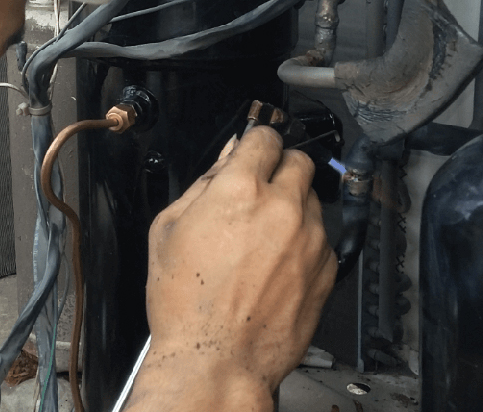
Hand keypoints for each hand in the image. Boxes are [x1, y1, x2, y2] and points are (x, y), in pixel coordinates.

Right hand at [126, 126, 336, 410]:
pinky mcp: (327, 269)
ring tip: (262, 235)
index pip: (265, 137)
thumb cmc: (185, 302)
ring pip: (312, 199)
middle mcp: (282, 208)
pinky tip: (276, 263)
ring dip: (292, 204)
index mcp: (238, 190)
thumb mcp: (168, 229)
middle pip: (299, 160)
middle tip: (259, 189)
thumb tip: (226, 159)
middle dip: (279, 167)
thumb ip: (202, 184)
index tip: (253, 147)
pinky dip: (303, 240)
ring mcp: (310, 239)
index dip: (256, 140)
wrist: (216, 358)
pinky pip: (322, 236)